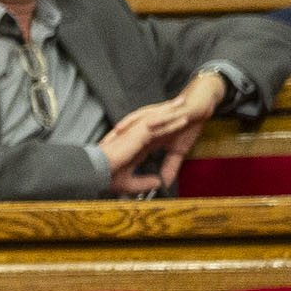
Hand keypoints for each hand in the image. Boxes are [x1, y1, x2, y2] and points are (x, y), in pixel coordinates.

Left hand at [102, 73, 227, 186]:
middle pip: (120, 137)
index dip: (112, 158)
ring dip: (112, 136)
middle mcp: (143, 127)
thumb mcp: (178, 152)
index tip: (98, 172)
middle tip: (90, 160)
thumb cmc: (187, 127)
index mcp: (146, 137)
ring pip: (126, 127)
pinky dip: (130, 122)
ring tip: (100, 145)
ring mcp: (148, 118)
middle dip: (106, 147)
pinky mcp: (156, 111)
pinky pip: (140, 116)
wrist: (200, 106)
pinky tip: (120, 127)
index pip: (125, 149)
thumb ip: (169, 167)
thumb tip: (164, 184)